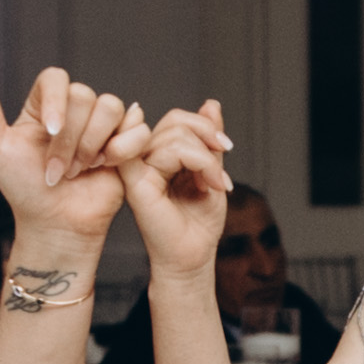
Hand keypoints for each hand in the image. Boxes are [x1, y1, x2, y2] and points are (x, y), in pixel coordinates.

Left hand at [0, 57, 145, 240]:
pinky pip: (138, 126)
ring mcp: (104, 125)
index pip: (56, 77)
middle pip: (84, 96)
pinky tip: (106, 166)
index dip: (57, 102)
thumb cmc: (22, 189)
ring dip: (92, 146)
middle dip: (70, 140)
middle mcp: (75, 110)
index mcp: (45, 105)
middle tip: (58, 170)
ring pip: (111, 106)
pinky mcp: (129, 142)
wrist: (56, 225)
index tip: (50, 133)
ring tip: (80, 171)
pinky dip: (122, 149)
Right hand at [126, 104, 235, 284]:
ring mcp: (137, 170)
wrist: (193, 258)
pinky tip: (207, 183)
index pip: (176, 120)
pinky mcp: (137, 183)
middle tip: (224, 168)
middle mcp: (144, 160)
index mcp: (158, 156)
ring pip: (173, 135)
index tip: (226, 147)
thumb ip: (208, 141)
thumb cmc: (198, 224)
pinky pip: (164, 151)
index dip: (204, 124)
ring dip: (206, 158)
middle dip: (208, 137)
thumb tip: (211, 104)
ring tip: (217, 185)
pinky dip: (195, 159)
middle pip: (174, 121)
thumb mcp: (211, 173)